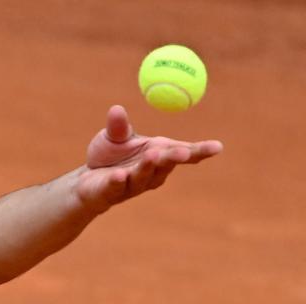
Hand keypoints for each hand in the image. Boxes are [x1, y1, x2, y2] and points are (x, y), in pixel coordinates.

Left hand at [75, 104, 221, 212]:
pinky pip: (116, 186)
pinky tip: (119, 175)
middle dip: (175, 157)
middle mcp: (151, 172)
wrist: (87, 181)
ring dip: (149, 166)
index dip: (201, 151)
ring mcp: (133, 184)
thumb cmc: (109, 157)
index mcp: (159, 154)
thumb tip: (116, 109)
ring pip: (144, 176)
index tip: (218, 147)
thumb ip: (119, 126)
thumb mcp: (115, 136)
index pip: (184, 152)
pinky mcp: (112, 192)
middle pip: (166, 164)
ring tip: (153, 154)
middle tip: (184, 152)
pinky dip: (118, 180)